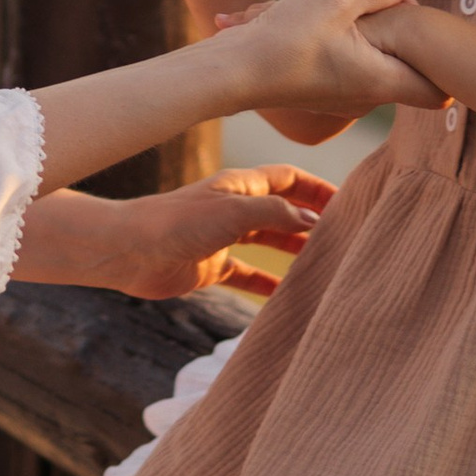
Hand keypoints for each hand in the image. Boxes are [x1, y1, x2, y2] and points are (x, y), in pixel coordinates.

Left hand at [97, 166, 337, 300]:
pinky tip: (285, 296)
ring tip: (324, 264)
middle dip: (312, 221)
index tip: (347, 202)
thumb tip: (313, 223)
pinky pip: (247, 274)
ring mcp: (222, 238)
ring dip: (294, 251)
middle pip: (283, 210)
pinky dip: (267, 284)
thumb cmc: (176, 222)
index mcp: (240, 186)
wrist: (127, 250)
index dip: (317, 188)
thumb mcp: (233, 212)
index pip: (289, 179)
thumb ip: (276, 214)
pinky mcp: (210, 266)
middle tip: (345, 236)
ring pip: (268, 242)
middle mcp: (234, 209)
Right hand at [217, 0, 442, 117]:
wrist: (229, 73)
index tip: (421, 20)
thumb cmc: (285, 40)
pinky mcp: (318, 87)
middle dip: (387, 16)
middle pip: (401, 58)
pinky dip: (328, 24)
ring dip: (349, 11)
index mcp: (382, 81)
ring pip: (363, 48)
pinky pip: (337, 53)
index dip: (442, 56)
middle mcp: (366, 95)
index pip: (442, 91)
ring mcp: (341, 94)